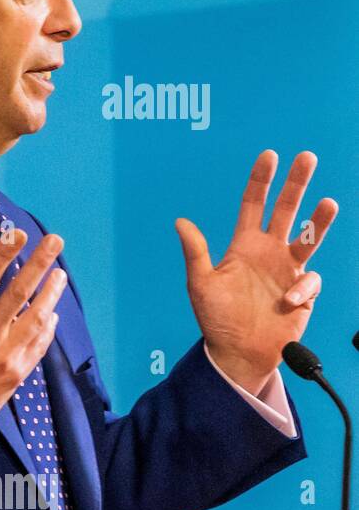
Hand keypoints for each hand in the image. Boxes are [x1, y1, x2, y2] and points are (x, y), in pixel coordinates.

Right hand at [0, 230, 67, 465]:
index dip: (2, 254)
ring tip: (60, 275)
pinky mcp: (16, 375)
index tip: (17, 233)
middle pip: (19, 294)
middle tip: (55, 241)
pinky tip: (51, 312)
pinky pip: (38, 345)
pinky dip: (47, 327)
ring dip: (51, 294)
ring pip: (36, 318)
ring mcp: (5, 357)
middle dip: (39, 264)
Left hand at [176, 150, 337, 394]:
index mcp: (243, 245)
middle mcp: (269, 252)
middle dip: (296, 184)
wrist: (238, 353)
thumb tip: (180, 222)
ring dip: (319, 221)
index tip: (269, 156)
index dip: (261, 181)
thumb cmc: (216, 319)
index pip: (253, 205)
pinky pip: (310, 281)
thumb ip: (195, 253)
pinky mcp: (303, 292)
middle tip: (307, 157)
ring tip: (329, 203)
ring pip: (309, 237)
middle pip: (287, 210)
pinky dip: (302, 288)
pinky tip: (288, 302)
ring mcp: (288, 270)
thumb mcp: (200, 284)